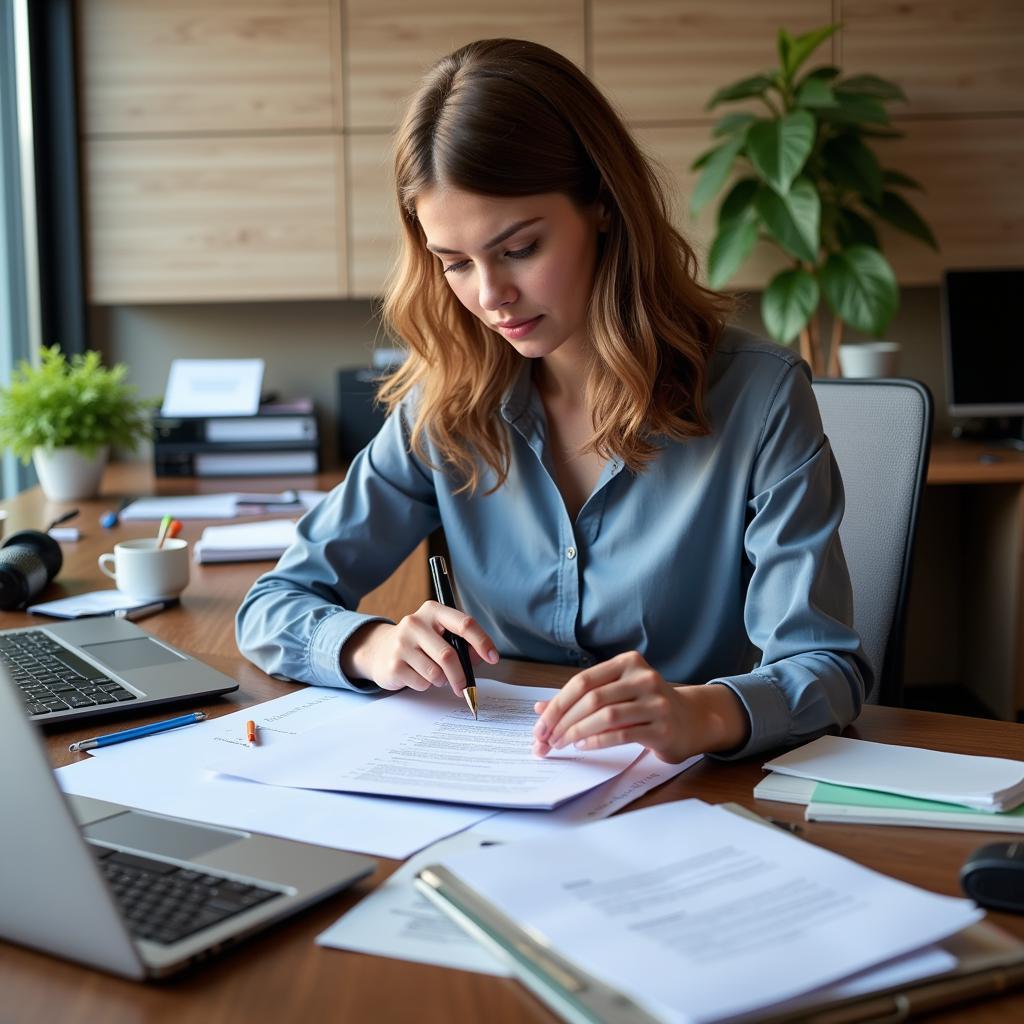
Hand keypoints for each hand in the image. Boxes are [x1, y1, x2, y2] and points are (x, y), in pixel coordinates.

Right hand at [340, 601, 497, 694]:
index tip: (493, 658)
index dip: (482, 642)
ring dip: (442, 681)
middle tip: (465, 689)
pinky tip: (417, 675)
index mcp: (433, 610)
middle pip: (449, 655)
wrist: (380, 650)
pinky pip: (422, 683)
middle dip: (461, 676)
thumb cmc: (421, 643)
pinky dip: (426, 685)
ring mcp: (401, 643)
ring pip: (435, 673)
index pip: (464, 624)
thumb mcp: (441, 636)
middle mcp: (415, 622)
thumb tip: (482, 657)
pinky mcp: (393, 664)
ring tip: (435, 675)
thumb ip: (464, 645)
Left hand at [531, 651, 748, 762]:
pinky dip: (597, 740)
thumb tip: (540, 709)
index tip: (541, 723)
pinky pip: (621, 733)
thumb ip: (581, 699)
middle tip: (546, 739)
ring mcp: (656, 702)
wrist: (693, 720)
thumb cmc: (647, 706)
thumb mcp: (616, 694)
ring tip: (561, 744)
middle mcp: (643, 677)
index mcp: (627, 663)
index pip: (583, 681)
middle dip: (563, 720)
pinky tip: (583, 746)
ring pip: (606, 715)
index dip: (557, 703)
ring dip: (576, 732)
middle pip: (592, 698)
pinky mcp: (662, 727)